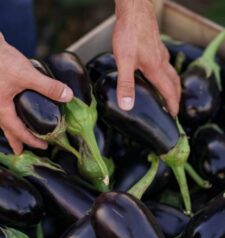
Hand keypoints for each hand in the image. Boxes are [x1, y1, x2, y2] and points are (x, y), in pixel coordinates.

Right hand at [0, 33, 72, 153]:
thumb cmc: (0, 60)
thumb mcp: (27, 75)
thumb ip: (48, 87)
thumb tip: (67, 96)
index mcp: (1, 110)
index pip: (18, 132)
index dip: (32, 141)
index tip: (43, 146)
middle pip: (6, 130)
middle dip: (15, 141)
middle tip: (21, 151)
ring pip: (3, 120)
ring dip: (11, 128)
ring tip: (16, 134)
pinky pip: (2, 109)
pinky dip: (9, 114)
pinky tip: (13, 109)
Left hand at [113, 0, 180, 115]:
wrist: (134, 10)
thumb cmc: (129, 33)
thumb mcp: (124, 61)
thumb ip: (126, 84)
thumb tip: (127, 105)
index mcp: (156, 69)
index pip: (168, 92)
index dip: (171, 105)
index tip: (173, 116)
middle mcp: (161, 62)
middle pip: (174, 83)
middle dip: (175, 97)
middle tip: (173, 107)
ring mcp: (160, 53)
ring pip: (171, 73)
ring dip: (172, 85)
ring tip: (167, 93)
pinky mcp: (156, 46)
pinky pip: (165, 63)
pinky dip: (166, 73)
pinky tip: (157, 72)